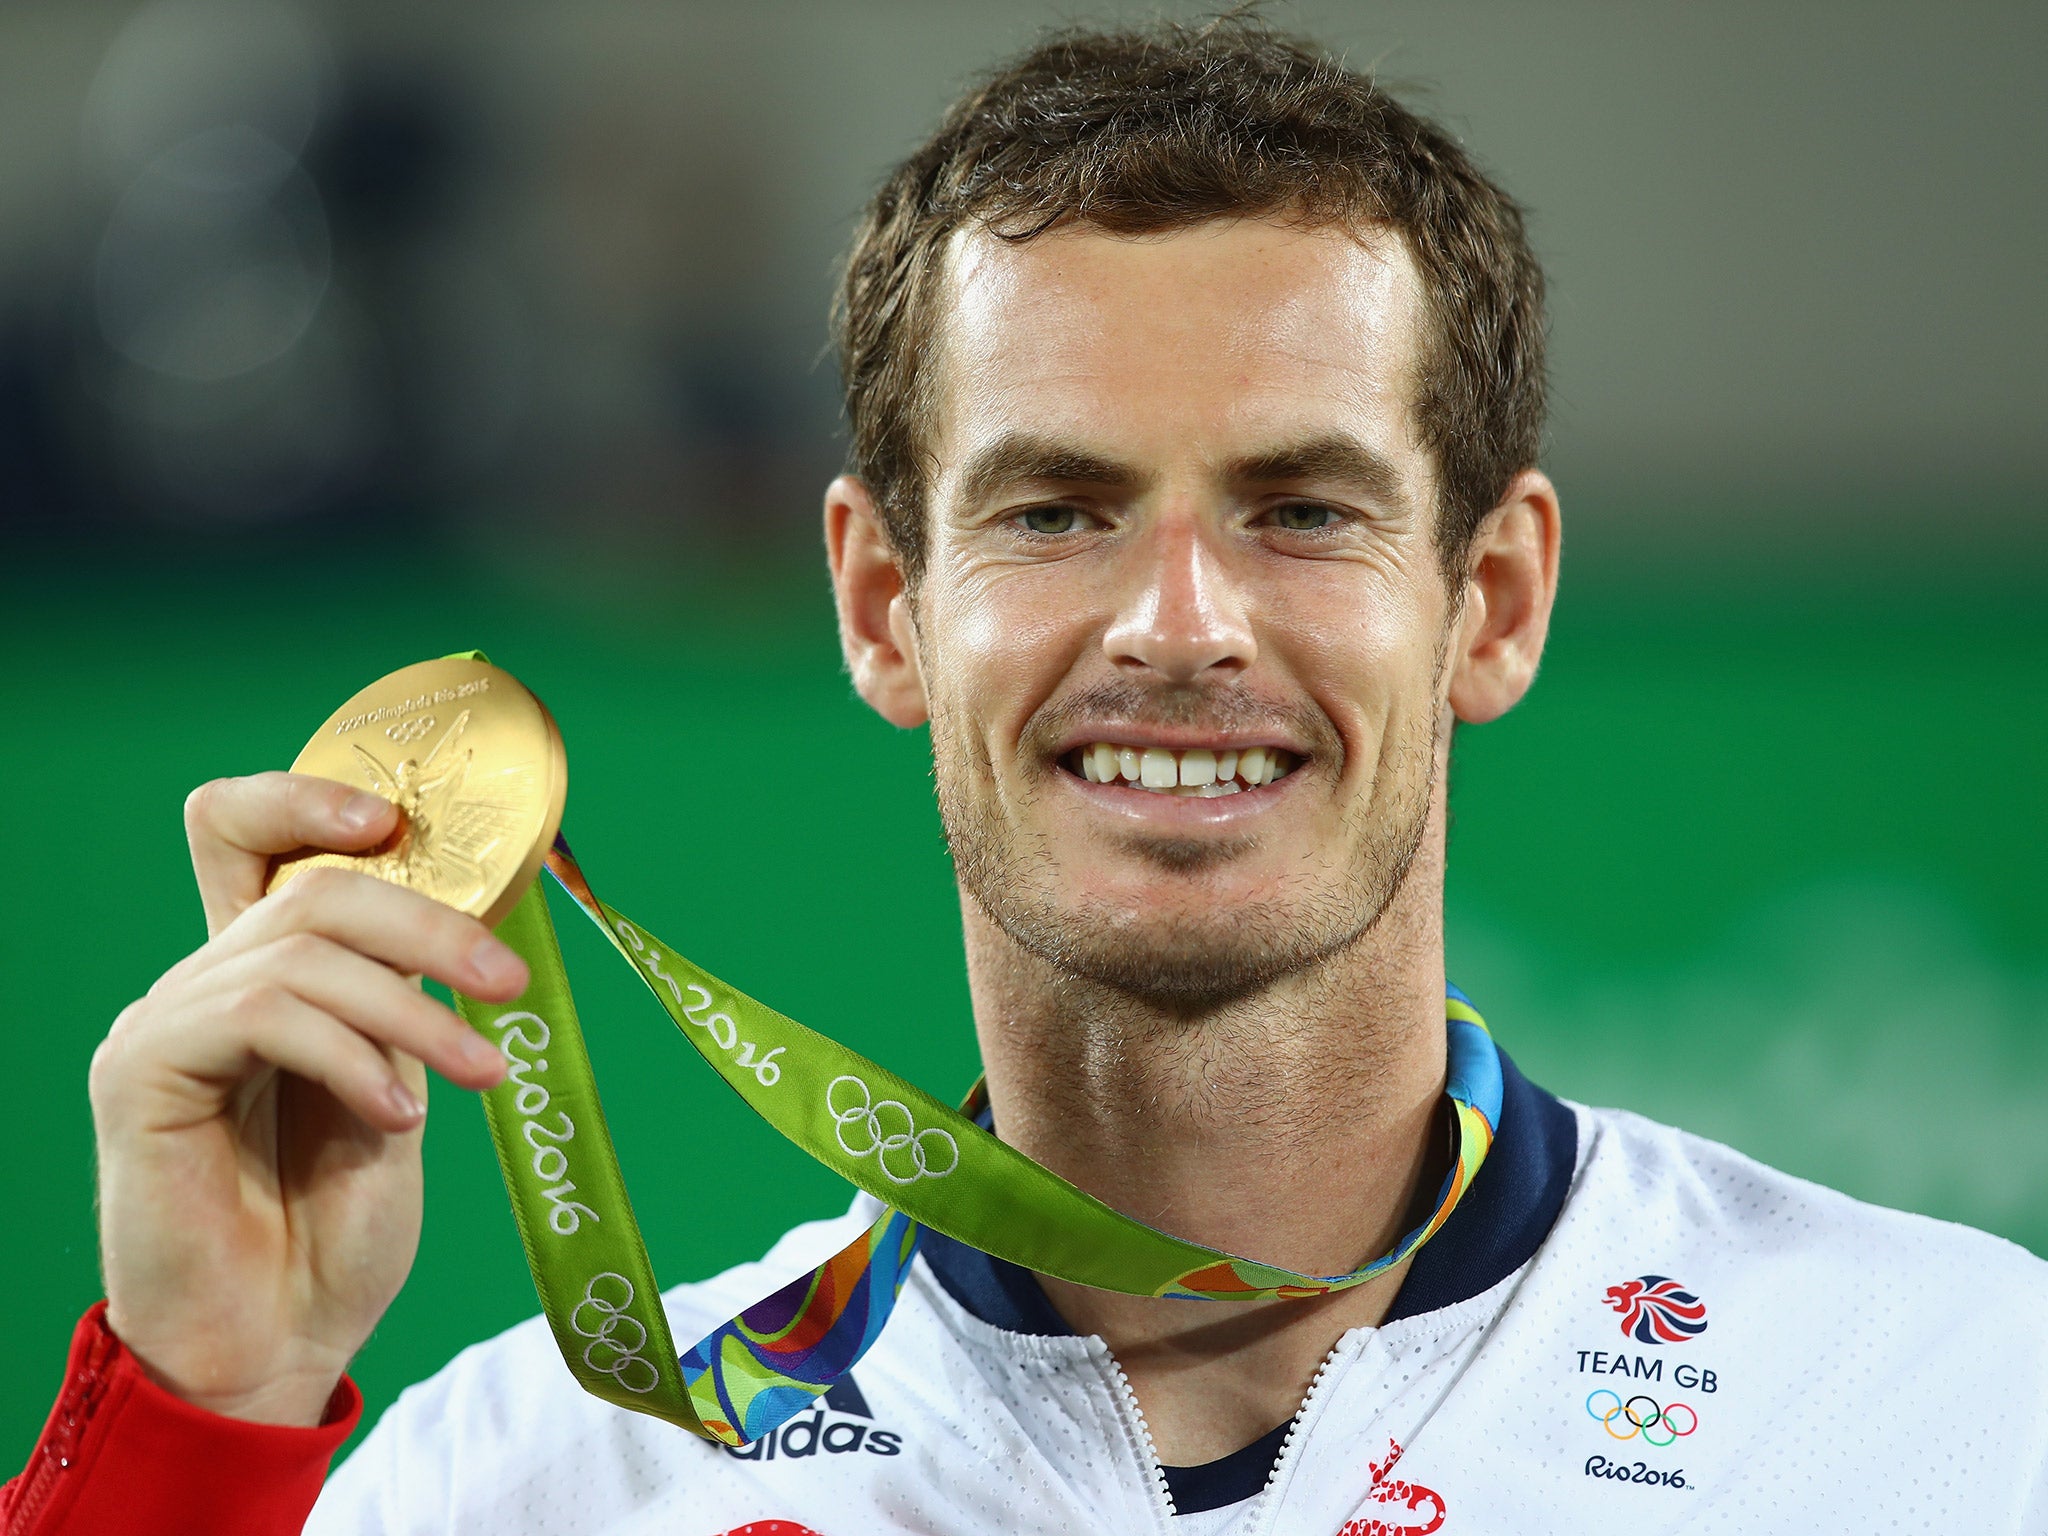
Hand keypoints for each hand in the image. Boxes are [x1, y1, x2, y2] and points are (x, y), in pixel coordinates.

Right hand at [89, 772, 525, 1425]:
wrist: (276, 1346)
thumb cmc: (334, 1230)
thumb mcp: (395, 1091)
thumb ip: (400, 1004)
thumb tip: (464, 930)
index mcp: (261, 975)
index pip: (246, 835)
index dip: (306, 798)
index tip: (394, 822)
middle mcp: (203, 983)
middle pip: (307, 887)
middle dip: (426, 923)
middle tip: (507, 984)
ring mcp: (165, 1022)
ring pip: (301, 953)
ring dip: (411, 1011)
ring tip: (480, 1074)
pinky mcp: (141, 1072)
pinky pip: (262, 1014)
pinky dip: (350, 1057)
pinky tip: (397, 1118)